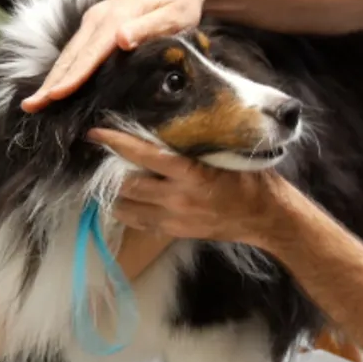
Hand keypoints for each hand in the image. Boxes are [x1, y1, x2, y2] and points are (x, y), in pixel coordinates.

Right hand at [22, 0, 209, 111]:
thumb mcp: (174, 16)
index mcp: (114, 18)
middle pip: (70, 56)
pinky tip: (54, 85)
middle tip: (30, 106)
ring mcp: (93, 21)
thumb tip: (122, 38)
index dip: (72, 77)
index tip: (55, 96)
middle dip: (50, 82)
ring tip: (34, 101)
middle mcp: (97, 18)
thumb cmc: (181, 3)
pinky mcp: (95, 25)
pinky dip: (61, 69)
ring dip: (51, 78)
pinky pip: (75, 50)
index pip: (89, 54)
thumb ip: (149, 27)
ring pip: (68, 54)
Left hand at [89, 129, 296, 248]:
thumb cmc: (249, 179)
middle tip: (99, 157)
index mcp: (191, 174)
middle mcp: (178, 198)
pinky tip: (123, 201)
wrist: (265, 216)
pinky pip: (139, 223)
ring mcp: (174, 218)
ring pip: (128, 208)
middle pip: (128, 185)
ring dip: (114, 194)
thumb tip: (163, 129)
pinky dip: (127, 211)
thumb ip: (193, 146)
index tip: (96, 133)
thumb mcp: (224, 154)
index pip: (144, 155)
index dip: (117, 143)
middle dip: (109, 171)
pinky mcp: (174, 232)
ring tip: (107, 180)